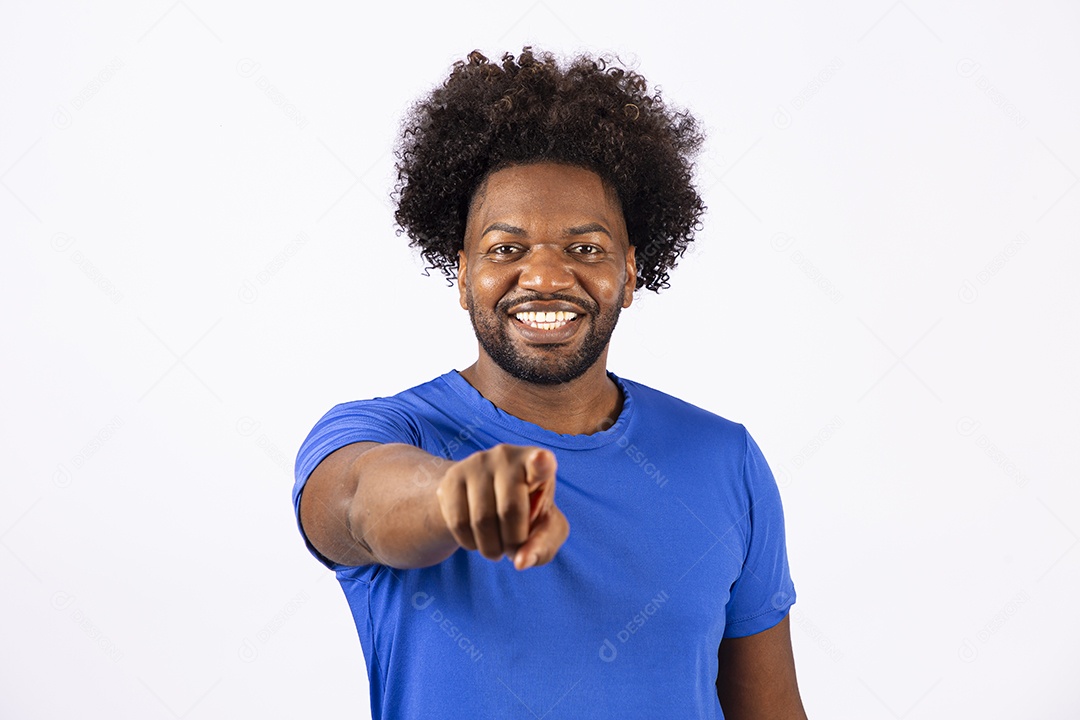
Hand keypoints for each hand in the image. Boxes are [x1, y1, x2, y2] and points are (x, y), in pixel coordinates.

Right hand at [435, 444, 568, 569]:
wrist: (484, 499)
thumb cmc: (526, 513)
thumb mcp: (545, 529)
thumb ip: (543, 545)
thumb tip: (521, 562)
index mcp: (538, 463)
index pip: (541, 463)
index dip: (541, 464)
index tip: (542, 460)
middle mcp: (507, 455)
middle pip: (510, 510)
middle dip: (513, 541)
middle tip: (514, 548)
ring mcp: (476, 463)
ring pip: (481, 520)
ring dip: (491, 548)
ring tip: (497, 544)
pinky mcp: (452, 477)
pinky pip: (459, 523)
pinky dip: (471, 543)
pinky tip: (478, 538)